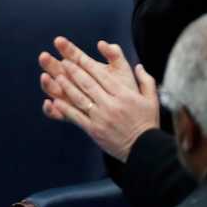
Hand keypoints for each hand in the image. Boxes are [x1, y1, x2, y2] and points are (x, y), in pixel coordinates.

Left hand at [38, 36, 157, 161]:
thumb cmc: (148, 123)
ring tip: (56, 77)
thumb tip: (138, 65)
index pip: (102, 76)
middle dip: (74, 72)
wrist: (145, 150)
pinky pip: (77, 117)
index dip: (87, 65)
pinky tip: (55, 101)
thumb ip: (146, 81)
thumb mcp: (151, 100)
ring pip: (80, 98)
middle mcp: (111, 104)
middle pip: (89, 84)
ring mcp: (102, 118)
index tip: (76, 57)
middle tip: (63, 62)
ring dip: (67, 87)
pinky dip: (65, 109)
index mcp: (124, 95)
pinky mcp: (95, 130)